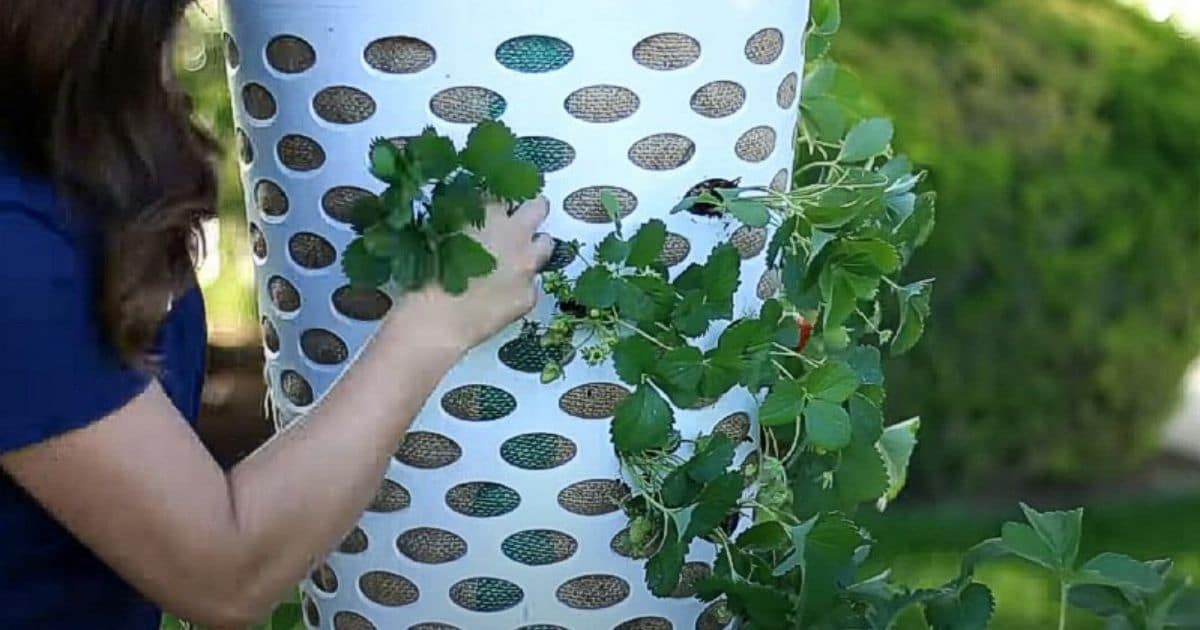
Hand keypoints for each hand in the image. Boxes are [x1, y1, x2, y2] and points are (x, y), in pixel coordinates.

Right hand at [400, 197, 552, 352]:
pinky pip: (532, 284)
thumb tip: (468, 221)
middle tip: (519, 222)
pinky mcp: (530, 295)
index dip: (498, 202)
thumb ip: (461, 222)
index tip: (493, 209)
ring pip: (546, 244)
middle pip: (538, 207)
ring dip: (534, 247)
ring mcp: (527, 266)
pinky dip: (522, 286)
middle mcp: (515, 234)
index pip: (502, 193)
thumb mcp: (439, 237)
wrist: (435, 323)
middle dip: (531, 211)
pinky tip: (503, 296)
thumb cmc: (425, 278)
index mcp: (488, 213)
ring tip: (516, 258)